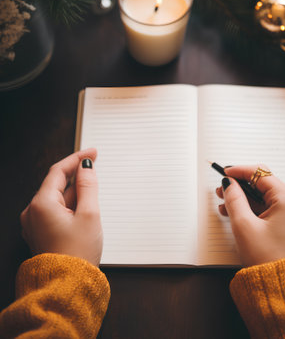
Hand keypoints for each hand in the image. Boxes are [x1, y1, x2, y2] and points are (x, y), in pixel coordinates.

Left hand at [20, 149, 102, 266]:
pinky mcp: (41, 232)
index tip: (93, 152)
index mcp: (41, 204)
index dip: (77, 158)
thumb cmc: (78, 254)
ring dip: (75, 193)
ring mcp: (35, 223)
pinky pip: (55, 210)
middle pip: (57, 184)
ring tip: (92, 204)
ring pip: (58, 198)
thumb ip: (88, 185)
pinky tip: (83, 211)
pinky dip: (70, 205)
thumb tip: (86, 167)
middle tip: (96, 172)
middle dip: (77, 177)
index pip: (58, 171)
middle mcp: (33, 212)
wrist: (68, 286)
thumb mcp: (89, 214)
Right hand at [216, 165, 284, 266]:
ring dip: (244, 198)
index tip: (224, 172)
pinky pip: (268, 209)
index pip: (261, 173)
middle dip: (240, 186)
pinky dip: (252, 209)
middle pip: (263, 185)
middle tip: (222, 189)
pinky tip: (235, 213)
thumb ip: (234, 199)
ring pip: (264, 197)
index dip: (239, 171)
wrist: (281, 288)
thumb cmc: (267, 259)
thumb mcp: (244, 225)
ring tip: (224, 203)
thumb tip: (228, 183)